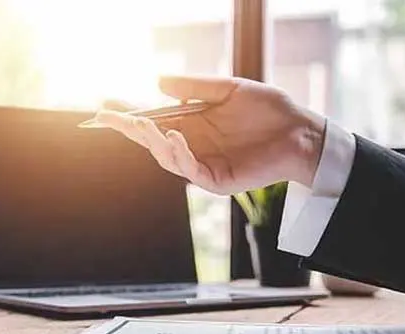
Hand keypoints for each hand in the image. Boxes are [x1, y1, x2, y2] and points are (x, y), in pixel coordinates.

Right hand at [94, 76, 327, 193]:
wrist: (300, 131)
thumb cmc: (267, 110)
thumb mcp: (227, 89)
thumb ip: (194, 88)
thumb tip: (158, 82)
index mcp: (190, 125)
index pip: (151, 121)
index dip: (128, 115)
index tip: (104, 105)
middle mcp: (191, 147)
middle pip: (150, 141)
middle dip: (128, 128)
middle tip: (108, 116)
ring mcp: (201, 166)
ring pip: (165, 157)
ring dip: (151, 140)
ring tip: (142, 122)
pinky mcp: (216, 180)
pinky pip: (190, 169)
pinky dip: (178, 153)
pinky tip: (174, 135)